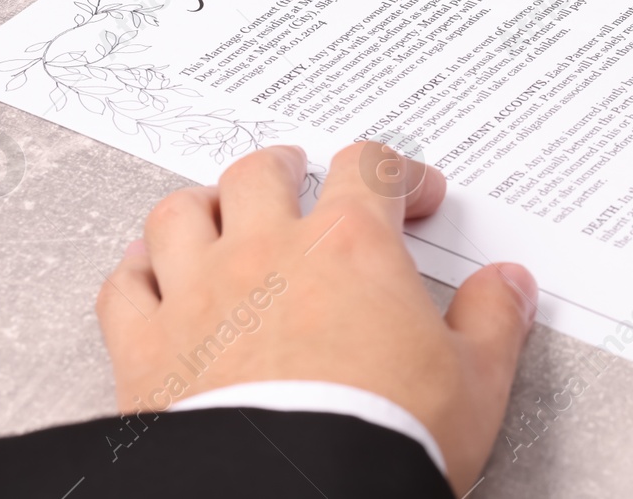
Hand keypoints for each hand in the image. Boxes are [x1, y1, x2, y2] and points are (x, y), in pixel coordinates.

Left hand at [95, 142, 536, 493]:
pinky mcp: (147, 349)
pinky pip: (123, 286)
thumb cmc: (381, 438)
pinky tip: (147, 272)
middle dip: (287, 168)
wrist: (297, 498)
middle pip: (261, 173)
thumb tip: (509, 287)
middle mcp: (267, 253)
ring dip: (203, 205)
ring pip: (180, 213)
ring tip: (218, 210)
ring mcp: (198, 294)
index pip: (370, 169)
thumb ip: (493, 321)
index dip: (397, 172)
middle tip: (303, 176)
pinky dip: (136, 271)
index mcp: (350, 247)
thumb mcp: (475, 381)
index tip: (414, 195)